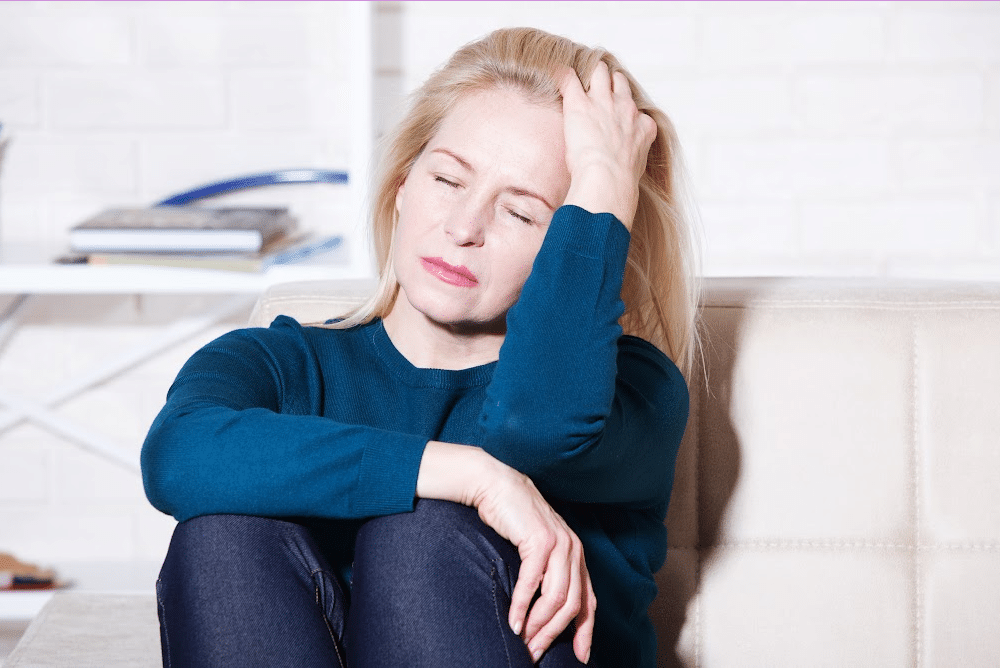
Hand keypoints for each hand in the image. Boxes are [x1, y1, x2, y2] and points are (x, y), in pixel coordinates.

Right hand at [472, 461, 595, 664]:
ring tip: (523, 642)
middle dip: (553, 635)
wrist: (497, 486)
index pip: (589, 602)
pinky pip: (533, 582)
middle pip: (572, 605)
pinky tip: (514, 621)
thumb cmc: (514, 520)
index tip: (580, 657)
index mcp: (577, 555)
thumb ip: (547, 573)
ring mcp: (559, 544)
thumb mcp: (538, 549)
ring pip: (556, 597)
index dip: (586, 632)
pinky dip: (523, 606)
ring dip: (538, 625)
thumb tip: (543, 612)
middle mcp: (574, 550)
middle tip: (535, 653)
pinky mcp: (539, 540)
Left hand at [559, 61, 656, 229]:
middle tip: (598, 87)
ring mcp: (603, 102)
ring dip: (591, 74)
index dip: (624, 110)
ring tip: (581, 77)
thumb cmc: (619, 186)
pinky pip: (569, 78)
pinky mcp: (580, 103)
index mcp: (642, 127)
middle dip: (609, 82)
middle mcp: (626, 109)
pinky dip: (563, 77)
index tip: (615, 116)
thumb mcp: (634, 174)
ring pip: (600, 72)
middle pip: (620, 83)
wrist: (608, 181)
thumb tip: (623, 184)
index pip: (635, 109)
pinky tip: (556, 76)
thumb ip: (630, 167)